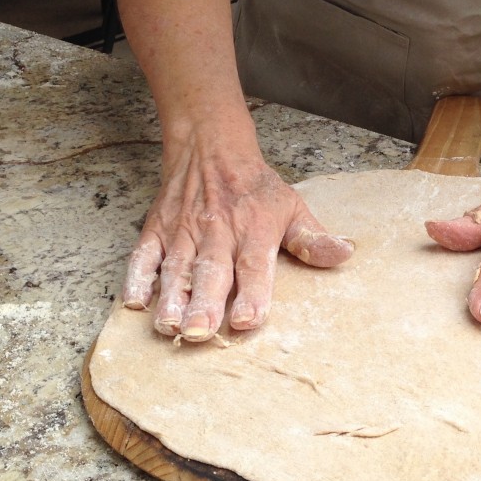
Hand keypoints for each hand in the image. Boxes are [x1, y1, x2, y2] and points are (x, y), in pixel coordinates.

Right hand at [122, 135, 353, 340]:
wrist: (211, 147)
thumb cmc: (255, 187)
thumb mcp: (292, 207)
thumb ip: (312, 238)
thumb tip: (345, 253)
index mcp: (253, 231)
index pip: (253, 266)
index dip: (252, 294)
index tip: (248, 321)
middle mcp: (218, 233)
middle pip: (211, 272)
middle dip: (205, 304)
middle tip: (200, 334)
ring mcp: (183, 231)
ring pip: (176, 268)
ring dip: (172, 298)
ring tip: (169, 328)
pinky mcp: (156, 229)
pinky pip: (143, 255)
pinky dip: (136, 278)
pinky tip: (134, 303)